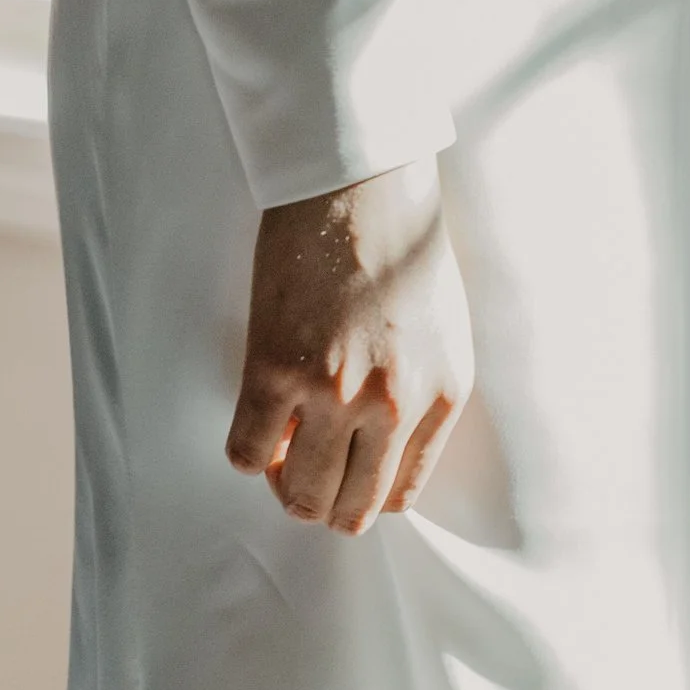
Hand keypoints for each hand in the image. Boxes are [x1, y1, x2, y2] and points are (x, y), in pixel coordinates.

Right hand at [228, 161, 472, 533]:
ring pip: (300, 495)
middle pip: (350, 510)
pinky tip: (255, 418)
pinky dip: (247, 450)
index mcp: (441, 397)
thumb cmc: (400, 243)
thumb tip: (383, 451)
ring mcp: (332, 391)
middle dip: (323, 500)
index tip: (343, 471)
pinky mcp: (275, 367)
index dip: (362, 493)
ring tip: (280, 445)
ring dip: (284, 482)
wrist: (357, 179)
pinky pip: (248, 450)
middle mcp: (393, 406)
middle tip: (303, 467)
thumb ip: (421, 397)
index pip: (400, 496)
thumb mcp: (442, 332)